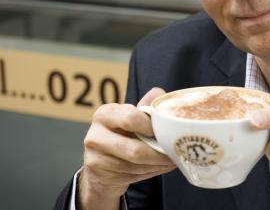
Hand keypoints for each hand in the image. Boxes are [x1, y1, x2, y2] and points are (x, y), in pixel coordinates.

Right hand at [79, 88, 176, 209]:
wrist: (100, 162)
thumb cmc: (122, 133)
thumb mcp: (131, 116)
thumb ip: (146, 106)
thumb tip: (159, 93)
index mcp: (105, 114)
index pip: (131, 119)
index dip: (151, 127)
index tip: (166, 131)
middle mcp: (95, 135)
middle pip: (135, 150)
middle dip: (159, 154)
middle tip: (175, 152)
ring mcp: (95, 158)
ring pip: (136, 166)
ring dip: (158, 165)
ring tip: (171, 160)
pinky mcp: (100, 175)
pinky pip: (133, 176)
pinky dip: (150, 172)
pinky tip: (158, 167)